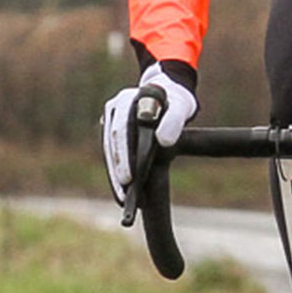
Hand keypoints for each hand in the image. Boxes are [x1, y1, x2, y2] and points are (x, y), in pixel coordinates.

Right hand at [101, 62, 196, 202]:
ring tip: (123, 199)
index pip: (122, 130)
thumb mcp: (181, 107)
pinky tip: (123, 190)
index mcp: (128, 99)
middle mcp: (114, 108)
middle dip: (118, 170)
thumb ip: (174, 121)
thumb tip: (163, 142)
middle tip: (125, 194)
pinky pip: (113, 152)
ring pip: (109, 150)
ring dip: (114, 174)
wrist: (170, 93)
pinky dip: (117, 170)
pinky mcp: (113, 130)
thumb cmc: (176, 101)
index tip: (130, 179)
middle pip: (112, 143)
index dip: (124, 156)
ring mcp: (112, 119)